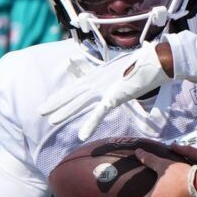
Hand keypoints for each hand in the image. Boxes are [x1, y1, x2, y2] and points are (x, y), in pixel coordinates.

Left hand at [38, 42, 172, 139]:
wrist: (155, 61)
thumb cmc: (141, 66)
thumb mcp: (122, 73)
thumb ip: (114, 79)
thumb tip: (115, 81)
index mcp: (98, 76)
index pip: (75, 87)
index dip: (61, 95)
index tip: (49, 102)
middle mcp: (97, 80)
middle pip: (72, 93)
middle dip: (56, 102)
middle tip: (40, 111)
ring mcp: (104, 87)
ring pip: (80, 102)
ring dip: (65, 112)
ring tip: (51, 121)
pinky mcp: (114, 96)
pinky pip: (99, 113)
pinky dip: (89, 124)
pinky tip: (80, 135)